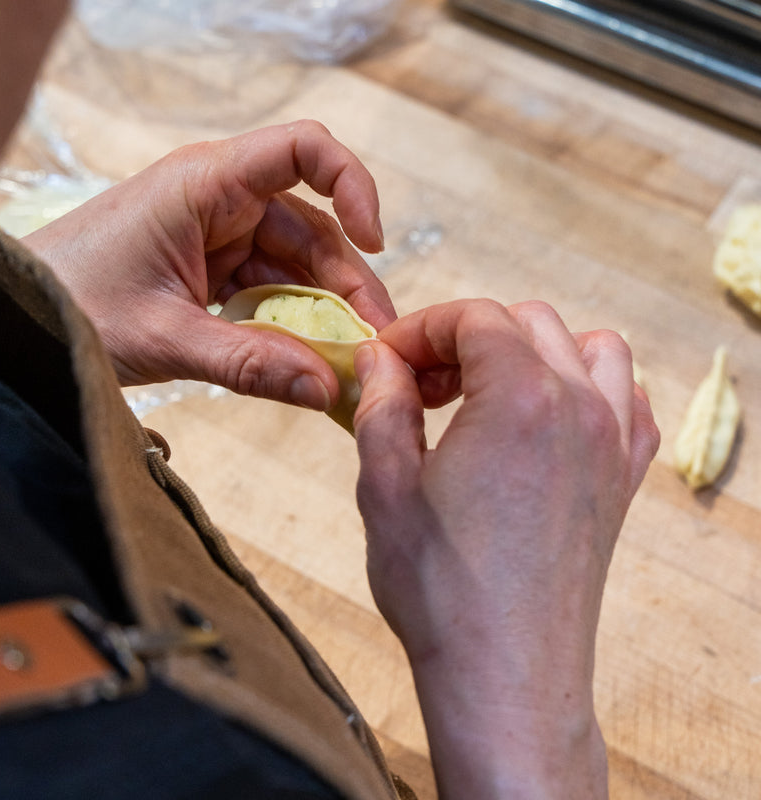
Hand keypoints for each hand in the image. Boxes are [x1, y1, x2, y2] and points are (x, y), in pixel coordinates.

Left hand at [23, 120, 395, 410]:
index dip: (352, 184)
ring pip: (298, 267)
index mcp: (207, 185)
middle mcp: (223, 202)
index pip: (302, 150)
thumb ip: (249, 363)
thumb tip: (326, 389)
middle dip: (349, 286)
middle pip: (314, 229)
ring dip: (326, 315)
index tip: (376, 241)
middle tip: (376, 346)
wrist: (21, 318)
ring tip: (351, 365)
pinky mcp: (216, 271)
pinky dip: (294, 327)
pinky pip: (272, 292)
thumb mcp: (166, 337)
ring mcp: (221, 237)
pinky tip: (310, 363)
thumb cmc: (73, 304)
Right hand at [353, 299, 658, 798]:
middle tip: (424, 383)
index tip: (390, 358)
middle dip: (466, 337)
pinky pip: (626, 400)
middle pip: (526, 323)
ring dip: (532, 351)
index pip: (473, 317)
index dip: (421, 328)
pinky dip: (587, 388)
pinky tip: (544, 420)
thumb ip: (382, 401)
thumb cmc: (441, 587)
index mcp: (518, 397)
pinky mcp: (623, 479)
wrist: (504, 672)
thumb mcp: (384, 484)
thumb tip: (380, 357)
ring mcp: (612, 442)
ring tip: (487, 392)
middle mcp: (579, 406)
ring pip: (588, 348)